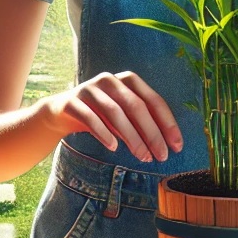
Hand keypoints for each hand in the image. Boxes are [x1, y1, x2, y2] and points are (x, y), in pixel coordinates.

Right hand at [44, 71, 183, 163]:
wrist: (60, 113)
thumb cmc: (100, 116)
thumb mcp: (124, 118)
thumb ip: (141, 125)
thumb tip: (165, 146)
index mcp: (128, 80)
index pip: (153, 100)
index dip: (167, 123)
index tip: (177, 146)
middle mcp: (110, 80)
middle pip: (136, 106)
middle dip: (152, 133)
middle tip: (161, 156)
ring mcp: (89, 89)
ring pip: (115, 112)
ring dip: (132, 137)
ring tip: (142, 156)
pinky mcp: (72, 101)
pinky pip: (90, 117)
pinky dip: (103, 133)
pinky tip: (113, 147)